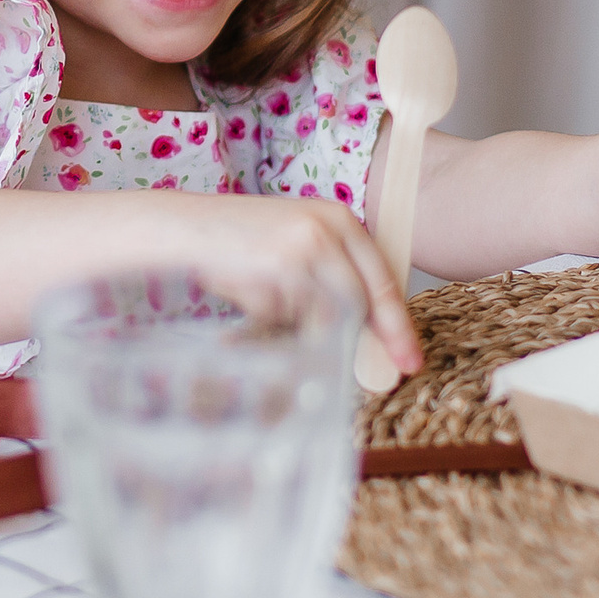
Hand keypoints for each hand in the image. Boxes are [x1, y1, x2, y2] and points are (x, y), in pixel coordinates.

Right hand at [171, 194, 422, 375]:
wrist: (188, 227)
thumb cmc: (243, 242)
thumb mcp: (300, 243)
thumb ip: (335, 275)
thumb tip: (371, 334)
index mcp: (342, 220)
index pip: (384, 280)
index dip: (398, 325)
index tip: (409, 360)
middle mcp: (328, 228)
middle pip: (360, 303)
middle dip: (363, 342)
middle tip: (375, 378)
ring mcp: (303, 246)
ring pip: (321, 315)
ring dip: (296, 322)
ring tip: (263, 296)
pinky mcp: (277, 266)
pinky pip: (286, 316)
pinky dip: (268, 316)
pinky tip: (246, 290)